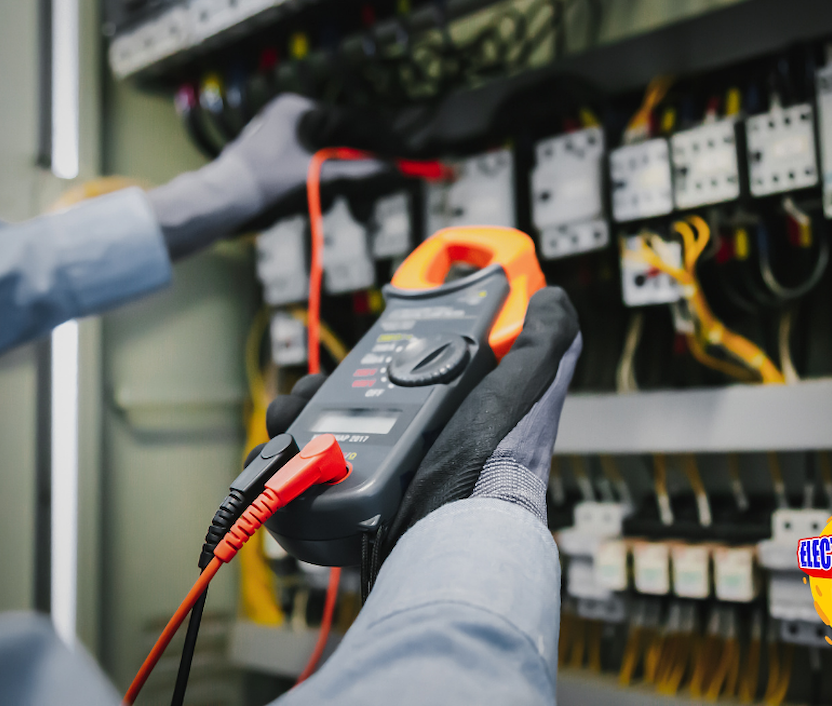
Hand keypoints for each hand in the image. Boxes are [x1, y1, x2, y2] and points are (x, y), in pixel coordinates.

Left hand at [148, 93, 389, 260]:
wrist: (221, 204)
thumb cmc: (264, 184)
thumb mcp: (315, 177)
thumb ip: (355, 172)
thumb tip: (390, 169)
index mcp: (297, 110)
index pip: (350, 122)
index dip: (376, 142)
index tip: (397, 158)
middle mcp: (290, 118)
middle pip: (340, 143)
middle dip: (357, 171)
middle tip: (377, 190)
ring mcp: (282, 139)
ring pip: (327, 159)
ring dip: (339, 184)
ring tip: (348, 207)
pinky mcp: (276, 160)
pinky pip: (311, 169)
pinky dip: (322, 187)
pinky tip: (325, 202)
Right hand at [253, 287, 580, 566]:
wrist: (454, 533)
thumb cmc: (494, 463)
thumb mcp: (526, 387)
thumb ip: (544, 342)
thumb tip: (551, 297)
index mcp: (448, 416)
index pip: (403, 373)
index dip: (380, 354)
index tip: (369, 347)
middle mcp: (412, 447)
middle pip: (348, 400)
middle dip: (322, 385)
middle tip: (315, 386)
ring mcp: (377, 476)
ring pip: (316, 433)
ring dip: (295, 417)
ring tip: (293, 417)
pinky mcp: (346, 504)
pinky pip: (299, 475)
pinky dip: (280, 460)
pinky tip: (280, 452)